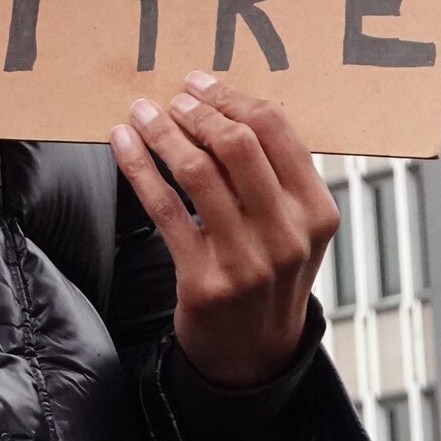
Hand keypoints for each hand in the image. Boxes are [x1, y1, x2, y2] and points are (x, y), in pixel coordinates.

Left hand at [109, 71, 337, 389]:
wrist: (255, 356)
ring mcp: (247, 261)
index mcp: (317, 210)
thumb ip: (275, 173)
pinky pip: (164, 209)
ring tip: (143, 113)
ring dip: (164, 132)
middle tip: (173, 99)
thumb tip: (222, 103)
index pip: (276, 130)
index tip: (202, 83)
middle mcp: (287, 235)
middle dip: (197, 112)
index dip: (232, 97)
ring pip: (198, 172)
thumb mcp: (295, 227)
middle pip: (238, 144)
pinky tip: (124, 143)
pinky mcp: (204, 281)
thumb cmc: (270, 275)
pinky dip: (139, 168)